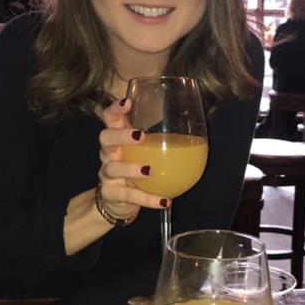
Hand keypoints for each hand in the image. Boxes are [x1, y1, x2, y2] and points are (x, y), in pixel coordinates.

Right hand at [98, 99, 170, 220]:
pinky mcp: (111, 194)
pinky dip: (147, 199)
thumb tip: (199, 128)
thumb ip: (162, 140)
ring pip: (113, 168)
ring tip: (149, 170)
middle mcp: (109, 153)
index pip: (110, 118)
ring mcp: (107, 174)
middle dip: (120, 135)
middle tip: (140, 136)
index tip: (127, 102)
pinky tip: (164, 201)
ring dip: (131, 168)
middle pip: (105, 138)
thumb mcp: (147, 152)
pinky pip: (128, 196)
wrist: (119, 202)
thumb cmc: (137, 170)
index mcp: (119, 138)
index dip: (115, 109)